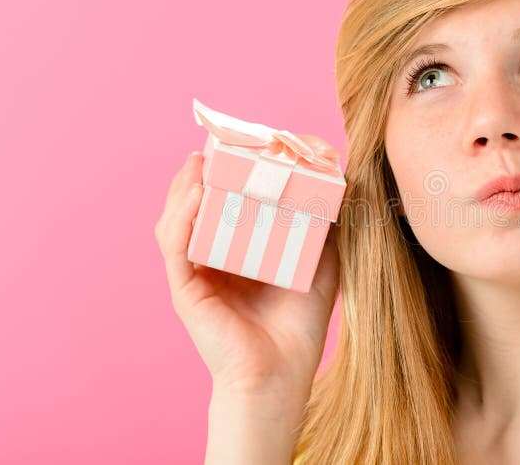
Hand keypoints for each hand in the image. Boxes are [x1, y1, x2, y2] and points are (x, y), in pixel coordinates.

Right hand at [154, 151, 340, 397]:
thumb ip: (326, 229)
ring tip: (200, 161)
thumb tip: (343, 187)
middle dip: (201, 173)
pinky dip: (182, 217)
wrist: (282, 373)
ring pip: (177, 220)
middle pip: (194, 206)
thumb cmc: (299, 324)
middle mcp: (211, 259)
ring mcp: (195, 274)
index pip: (222, 204)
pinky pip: (176, 246)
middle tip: (217, 147)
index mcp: (236, 253)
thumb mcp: (320, 265)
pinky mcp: (185, 290)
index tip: (242, 148)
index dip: (226, 174)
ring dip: (184, 188)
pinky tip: (197, 194)